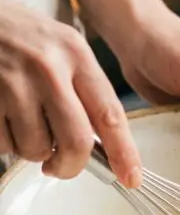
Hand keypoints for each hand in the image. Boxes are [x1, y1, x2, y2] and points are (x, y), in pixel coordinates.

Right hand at [0, 0, 140, 184]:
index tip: (131, 178)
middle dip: (70, 165)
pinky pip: (5, 145)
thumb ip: (81, 89)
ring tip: (21, 123)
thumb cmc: (16, 36)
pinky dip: (5, 143)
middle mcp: (48, 68)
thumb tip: (101, 144)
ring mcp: (14, 83)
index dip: (123, 153)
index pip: (109, 113)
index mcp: (75, 54)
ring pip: (36, 148)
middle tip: (59, 166)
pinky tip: (1, 116)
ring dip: (30, 150)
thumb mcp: (58, 46)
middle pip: (76, 141)